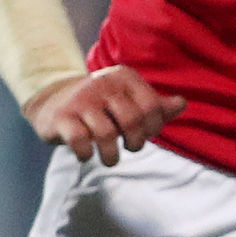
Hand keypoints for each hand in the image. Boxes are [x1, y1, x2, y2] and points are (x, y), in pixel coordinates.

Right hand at [23, 66, 182, 165]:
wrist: (53, 103)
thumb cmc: (102, 106)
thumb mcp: (130, 101)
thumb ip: (156, 106)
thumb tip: (182, 104)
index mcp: (125, 77)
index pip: (152, 107)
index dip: (153, 128)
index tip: (143, 134)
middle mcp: (103, 83)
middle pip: (132, 121)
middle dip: (136, 142)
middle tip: (129, 146)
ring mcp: (80, 99)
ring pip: (106, 134)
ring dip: (112, 155)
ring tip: (110, 158)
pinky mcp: (61, 116)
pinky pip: (79, 140)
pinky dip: (86, 154)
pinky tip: (86, 155)